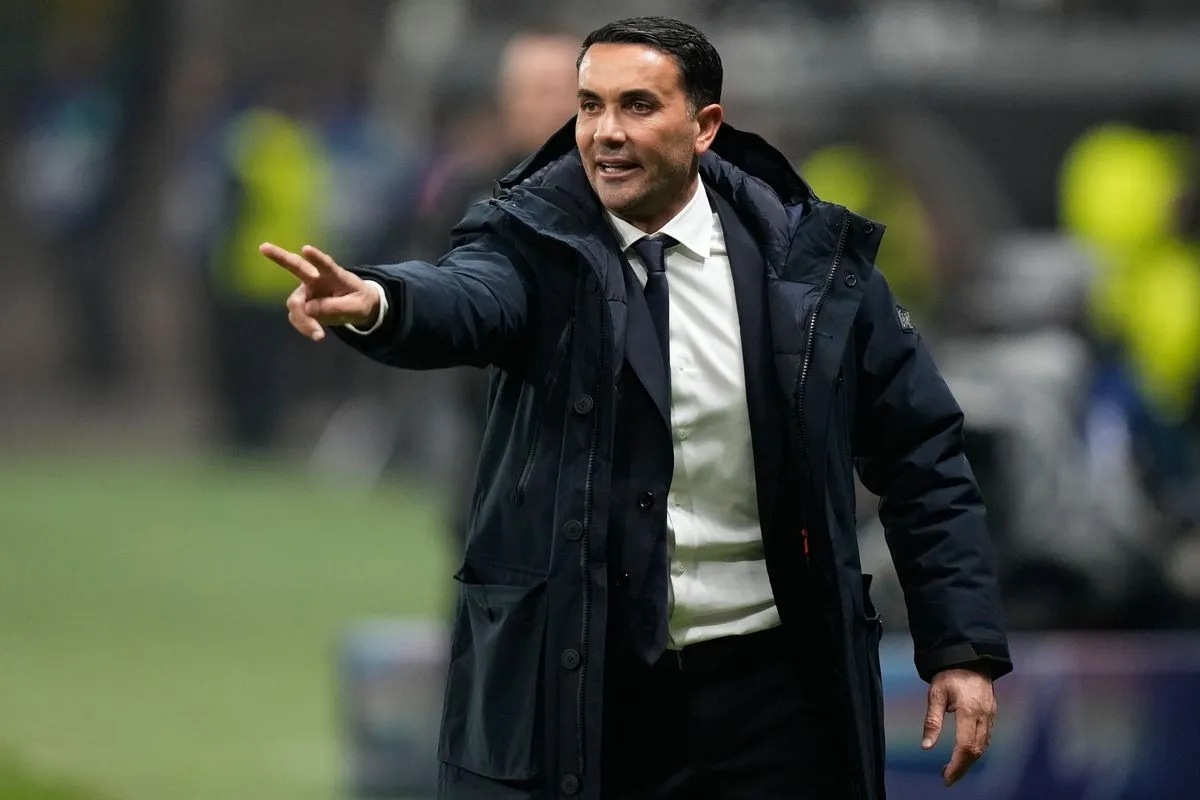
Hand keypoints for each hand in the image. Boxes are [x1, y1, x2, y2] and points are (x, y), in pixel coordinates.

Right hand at [259, 242, 378, 340]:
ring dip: (304, 320)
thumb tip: (309, 309)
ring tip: (320, 336)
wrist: (357, 307)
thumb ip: (336, 307)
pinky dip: (305, 327)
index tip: (306, 249)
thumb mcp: (357, 308)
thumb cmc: (359, 301)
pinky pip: (296, 316)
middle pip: (296, 266)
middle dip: (279, 256)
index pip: (326, 265)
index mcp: (334, 275)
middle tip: (263, 247)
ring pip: (296, 304)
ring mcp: (306, 290)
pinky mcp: (302, 304)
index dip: (316, 258)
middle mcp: (316, 278)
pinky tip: (316, 334)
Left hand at [921, 667, 995, 786]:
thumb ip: (932, 721)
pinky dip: (976, 750)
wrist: (970, 658)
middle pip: (976, 750)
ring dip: (969, 761)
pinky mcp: (992, 715)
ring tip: (953, 769)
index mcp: (969, 711)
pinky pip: (987, 738)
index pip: (965, 746)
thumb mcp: (936, 694)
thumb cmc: (949, 675)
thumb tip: (926, 747)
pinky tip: (965, 754)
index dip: (956, 764)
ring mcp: (991, 716)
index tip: (946, 776)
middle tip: (948, 777)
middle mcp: (984, 717)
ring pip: (983, 746)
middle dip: (962, 767)